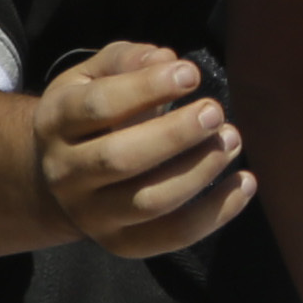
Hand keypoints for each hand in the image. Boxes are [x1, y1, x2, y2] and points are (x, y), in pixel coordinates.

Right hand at [35, 42, 252, 259]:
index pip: (99, 106)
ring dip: (199, 171)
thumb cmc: (90, 116)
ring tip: (232, 139)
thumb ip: (126, 60)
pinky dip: (216, 213)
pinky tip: (245, 181)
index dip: (148, 87)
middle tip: (215, 112)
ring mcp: (91, 214)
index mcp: (56, 123)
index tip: (191, 74)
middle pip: (121, 158)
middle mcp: (66, 173)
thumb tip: (165, 59)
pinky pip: (171, 236)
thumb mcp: (92, 77)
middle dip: (176, 134)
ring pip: (149, 201)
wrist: (57, 178)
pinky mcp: (120, 243)